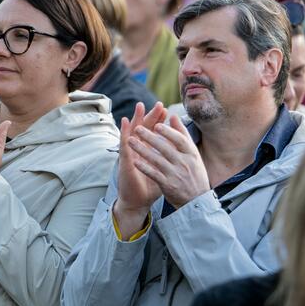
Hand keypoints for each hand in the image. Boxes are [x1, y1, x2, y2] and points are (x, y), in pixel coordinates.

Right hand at [113, 102, 166, 237]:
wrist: (137, 202)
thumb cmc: (149, 187)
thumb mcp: (162, 171)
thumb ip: (168, 160)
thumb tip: (180, 152)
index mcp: (148, 152)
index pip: (154, 133)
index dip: (160, 122)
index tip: (167, 110)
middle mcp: (138, 150)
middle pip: (145, 129)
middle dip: (151, 116)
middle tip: (158, 104)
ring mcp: (130, 154)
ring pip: (133, 132)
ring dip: (136, 119)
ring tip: (140, 106)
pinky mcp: (124, 160)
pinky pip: (124, 143)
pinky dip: (124, 132)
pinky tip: (126, 122)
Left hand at [129, 115, 210, 208]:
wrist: (197, 200)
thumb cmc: (194, 173)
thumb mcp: (193, 154)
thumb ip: (183, 134)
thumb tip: (173, 116)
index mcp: (192, 154)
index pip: (180, 140)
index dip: (168, 132)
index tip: (156, 125)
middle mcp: (185, 163)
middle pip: (166, 148)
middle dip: (150, 138)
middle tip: (137, 129)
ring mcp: (176, 175)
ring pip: (157, 160)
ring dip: (142, 150)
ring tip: (130, 141)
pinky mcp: (168, 185)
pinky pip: (154, 174)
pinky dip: (144, 167)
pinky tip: (135, 161)